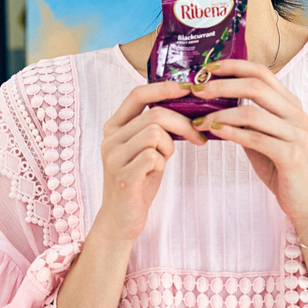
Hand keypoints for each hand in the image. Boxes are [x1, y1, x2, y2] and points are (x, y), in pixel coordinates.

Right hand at [97, 81, 206, 243]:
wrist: (121, 218)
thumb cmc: (139, 181)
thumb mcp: (146, 149)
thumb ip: (156, 128)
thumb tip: (187, 107)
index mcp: (114, 126)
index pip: (138, 94)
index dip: (164, 88)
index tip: (187, 89)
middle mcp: (110, 138)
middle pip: (155, 115)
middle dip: (183, 124)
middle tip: (198, 137)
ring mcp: (113, 157)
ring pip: (155, 134)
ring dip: (169, 147)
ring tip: (164, 160)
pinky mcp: (122, 175)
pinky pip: (153, 156)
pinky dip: (162, 163)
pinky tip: (155, 172)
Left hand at [188, 59, 307, 229]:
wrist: (304, 198)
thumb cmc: (279, 165)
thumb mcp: (261, 135)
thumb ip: (245, 118)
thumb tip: (212, 101)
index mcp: (290, 103)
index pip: (261, 73)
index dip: (233, 66)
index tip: (207, 69)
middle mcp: (296, 114)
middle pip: (256, 86)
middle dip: (222, 85)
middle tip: (196, 91)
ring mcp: (295, 134)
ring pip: (252, 113)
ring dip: (219, 114)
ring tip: (199, 120)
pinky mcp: (290, 155)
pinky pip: (254, 138)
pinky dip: (231, 133)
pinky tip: (213, 132)